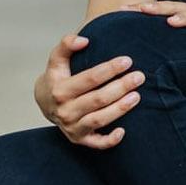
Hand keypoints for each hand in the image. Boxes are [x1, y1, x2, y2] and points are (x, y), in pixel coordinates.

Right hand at [34, 32, 143, 150]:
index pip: (89, 79)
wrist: (45, 103)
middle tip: (139, 76)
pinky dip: (109, 140)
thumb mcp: (57, 60)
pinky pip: (96, 144)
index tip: (127, 60)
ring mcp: (72, 127)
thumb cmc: (57, 77)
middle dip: (120, 87)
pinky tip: (124, 131)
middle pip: (97, 99)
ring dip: (120, 109)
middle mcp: (65, 111)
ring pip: (99, 120)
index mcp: (60, 90)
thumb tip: (84, 40)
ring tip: (137, 96)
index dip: (109, 69)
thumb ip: (67, 45)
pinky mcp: (79, 140)